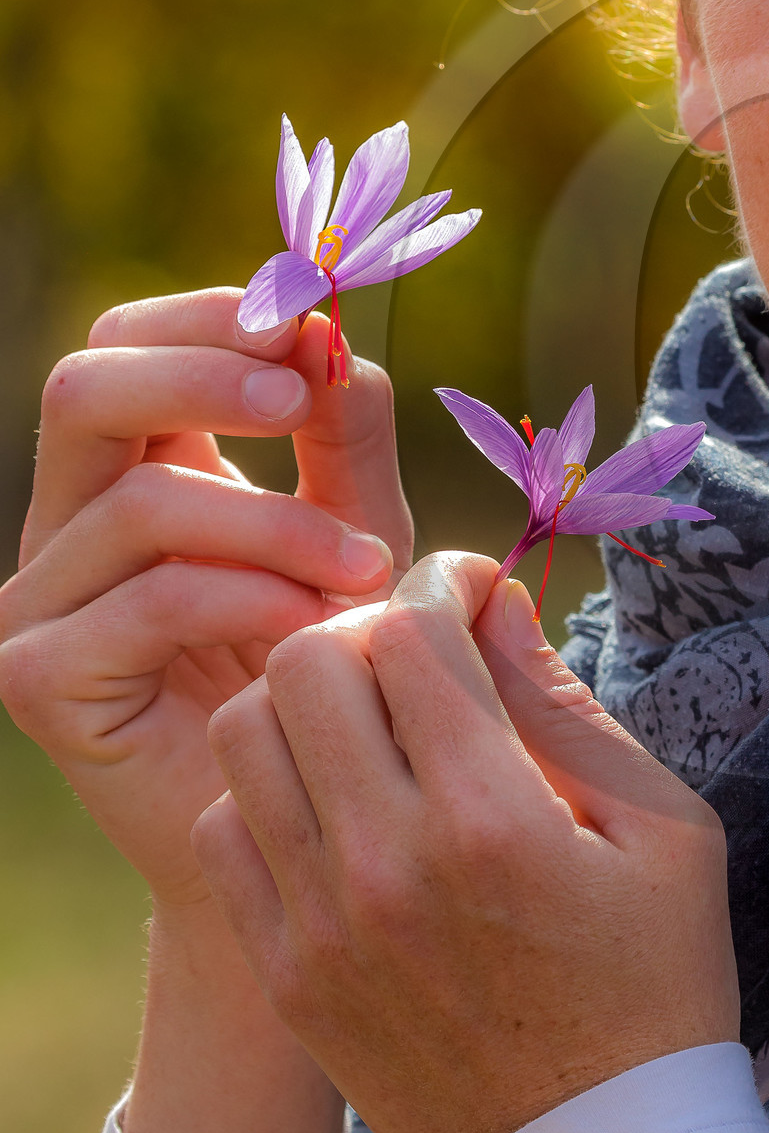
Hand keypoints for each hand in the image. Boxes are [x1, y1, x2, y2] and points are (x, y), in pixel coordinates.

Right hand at [0, 288, 409, 910]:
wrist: (310, 817)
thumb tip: (321, 328)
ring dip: (276, 522)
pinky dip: (251, 597)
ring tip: (367, 570)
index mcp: (126, 466)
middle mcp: (64, 524)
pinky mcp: (40, 679)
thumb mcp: (356, 523)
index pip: (125, 340)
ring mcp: (37, 601)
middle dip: (208, 376)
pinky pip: (149, 600)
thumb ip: (339, 429)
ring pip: (141, 503)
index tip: (307, 326)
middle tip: (303, 398)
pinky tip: (319, 625)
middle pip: (86, 388)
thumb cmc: (334, 663)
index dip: (209, 315)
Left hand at [195, 555, 741, 1132]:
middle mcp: (387, 865)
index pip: (412, 629)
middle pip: (309, 660)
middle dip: (369, 631)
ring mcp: (320, 925)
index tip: (478, 599)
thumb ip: (567, 705)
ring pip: (245, 731)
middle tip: (422, 662)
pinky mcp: (285, 972)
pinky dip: (270, 791)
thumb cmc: (654, 980)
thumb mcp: (664, 831)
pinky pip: (223, 827)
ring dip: (308, 704)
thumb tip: (492, 603)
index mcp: (493, 820)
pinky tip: (340, 808)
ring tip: (374, 729)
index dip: (449, 585)